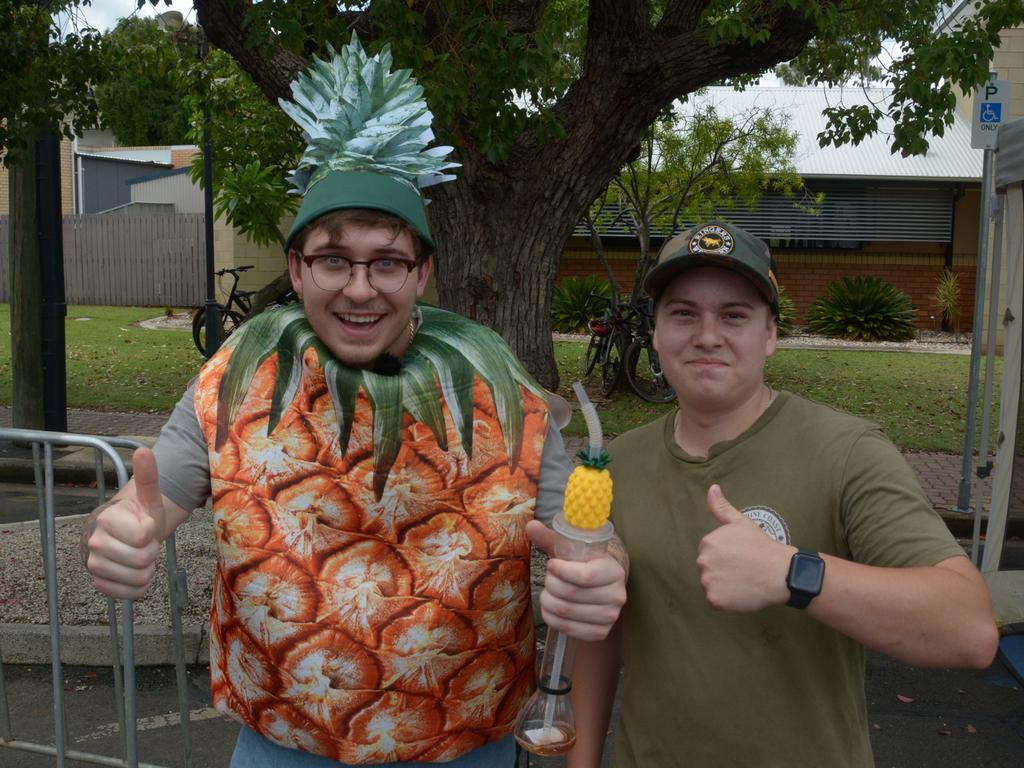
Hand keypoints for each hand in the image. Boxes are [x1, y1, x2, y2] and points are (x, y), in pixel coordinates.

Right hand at [82, 448, 165, 599]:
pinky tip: (134, 571)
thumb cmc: (140, 515)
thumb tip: (144, 450)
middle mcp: (94, 543)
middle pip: (143, 559)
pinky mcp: (99, 584)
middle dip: (152, 553)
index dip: (152, 532)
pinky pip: (132, 594)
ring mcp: (94, 565)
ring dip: (147, 569)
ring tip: (140, 555)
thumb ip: (148, 477)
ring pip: (139, 578)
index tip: (145, 525)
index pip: (144, 536)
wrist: (126, 535)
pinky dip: (139, 586)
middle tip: (145, 543)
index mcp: (106, 519)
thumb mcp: (150, 498)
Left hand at [526, 519, 626, 641]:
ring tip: (548, 592)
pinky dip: (551, 618)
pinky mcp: (600, 633)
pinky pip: (567, 628)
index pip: (584, 576)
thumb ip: (551, 538)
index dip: (561, 571)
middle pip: (570, 594)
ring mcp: (610, 617)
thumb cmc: (582, 565)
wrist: (599, 589)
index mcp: (614, 570)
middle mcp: (617, 595)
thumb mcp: (570, 550)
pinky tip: (551, 608)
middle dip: (551, 584)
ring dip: (548, 601)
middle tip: (549, 578)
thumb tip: (531, 524)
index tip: (552, 564)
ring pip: (565, 611)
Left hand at [696, 484, 793, 611]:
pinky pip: (715, 601)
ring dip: (723, 586)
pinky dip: (726, 600)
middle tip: (743, 570)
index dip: (726, 557)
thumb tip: (712, 488)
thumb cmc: (763, 546)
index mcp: (707, 542)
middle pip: (708, 569)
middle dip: (722, 570)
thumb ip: (722, 507)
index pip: (710, 553)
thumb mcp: (742, 522)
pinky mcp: (714, 600)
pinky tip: (741, 593)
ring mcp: (707, 582)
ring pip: (710, 585)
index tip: (741, 558)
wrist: (781, 573)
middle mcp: (703, 561)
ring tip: (743, 581)